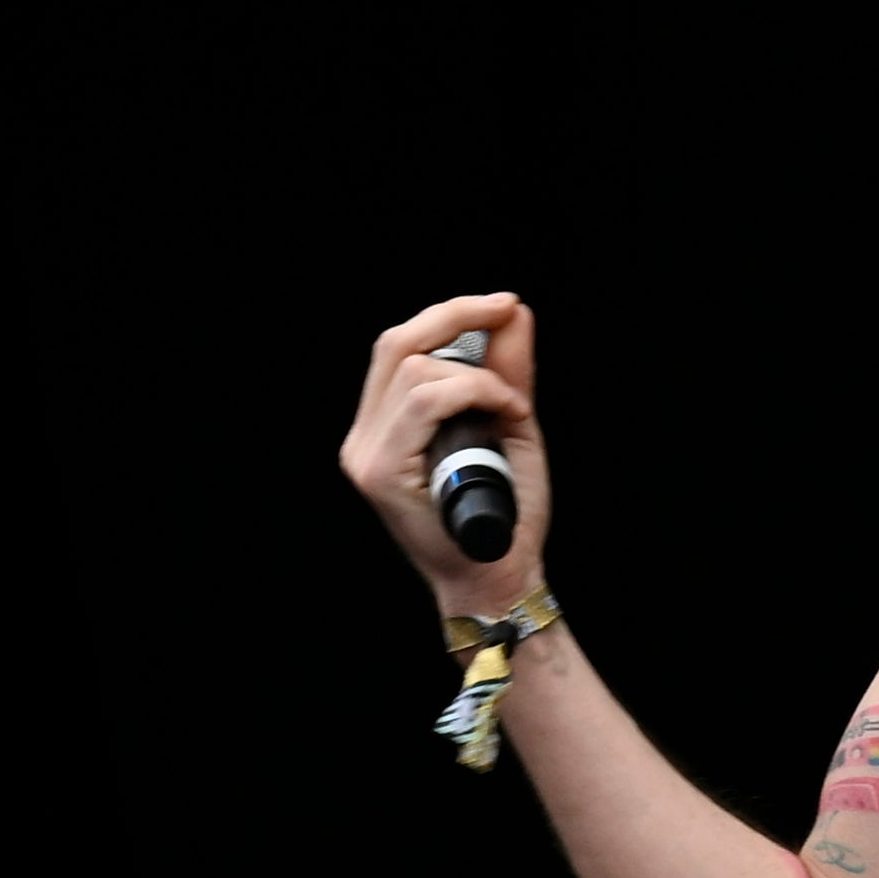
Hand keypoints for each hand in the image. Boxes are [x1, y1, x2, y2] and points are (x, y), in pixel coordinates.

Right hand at [339, 292, 552, 617]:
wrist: (501, 573)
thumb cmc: (505, 509)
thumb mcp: (510, 426)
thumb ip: (507, 373)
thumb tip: (513, 314)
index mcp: (385, 424)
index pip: (400, 347)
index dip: (450, 314)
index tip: (502, 304)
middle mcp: (365, 437)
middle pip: (396, 345)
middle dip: (455, 315)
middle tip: (506, 308)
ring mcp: (367, 456)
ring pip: (415, 373)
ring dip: (479, 377)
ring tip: (510, 407)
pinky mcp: (380, 473)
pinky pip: (426, 405)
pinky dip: (475, 395)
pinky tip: (505, 415)